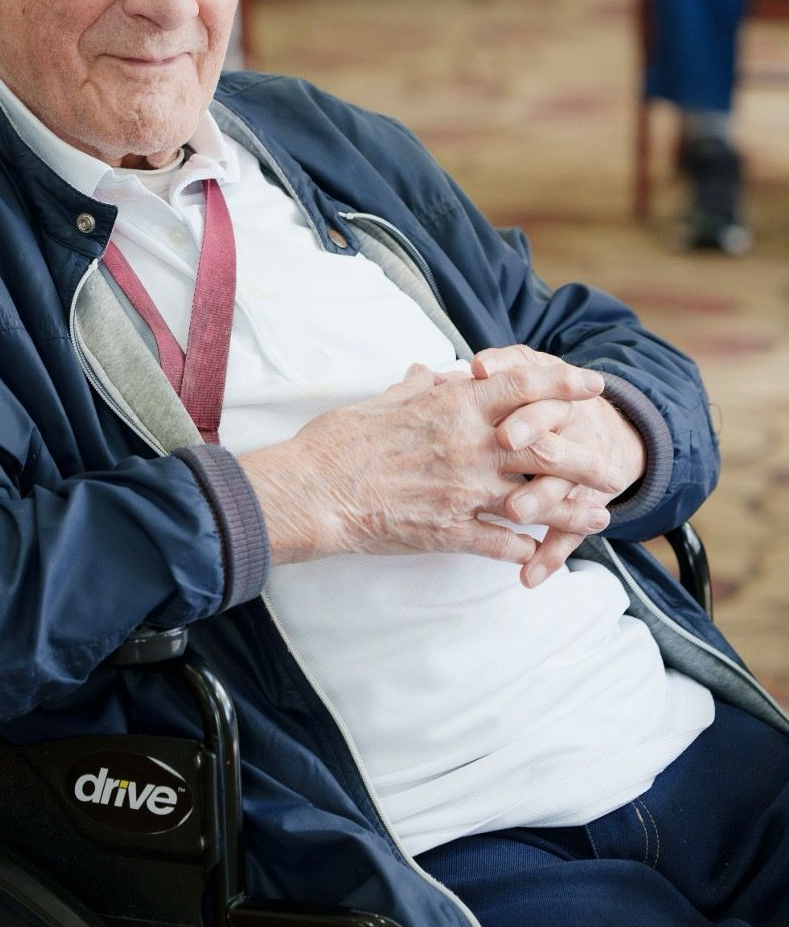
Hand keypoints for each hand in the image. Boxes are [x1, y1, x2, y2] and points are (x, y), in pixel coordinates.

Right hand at [240, 357, 610, 571]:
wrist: (315, 490)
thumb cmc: (340, 441)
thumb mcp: (382, 401)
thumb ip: (418, 389)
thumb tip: (435, 374)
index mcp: (453, 408)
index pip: (521, 387)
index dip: (562, 384)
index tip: (592, 384)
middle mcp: (468, 447)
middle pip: (545, 448)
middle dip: (585, 457)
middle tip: (611, 466)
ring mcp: (462, 491)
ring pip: (533, 501)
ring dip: (570, 510)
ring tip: (597, 517)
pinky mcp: (449, 530)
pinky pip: (499, 542)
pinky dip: (524, 548)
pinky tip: (540, 553)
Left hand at [472, 345, 646, 587]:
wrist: (614, 438)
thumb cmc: (556, 404)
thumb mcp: (538, 377)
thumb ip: (508, 368)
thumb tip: (476, 366)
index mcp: (550, 393)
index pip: (529, 379)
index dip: (505, 372)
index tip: (479, 372)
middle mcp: (570, 428)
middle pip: (550, 425)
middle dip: (529, 430)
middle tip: (504, 438)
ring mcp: (581, 470)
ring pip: (561, 483)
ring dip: (538, 497)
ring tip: (514, 512)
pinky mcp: (583, 507)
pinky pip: (569, 534)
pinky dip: (549, 556)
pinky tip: (531, 577)